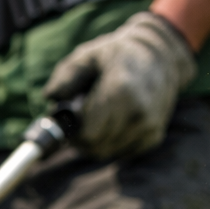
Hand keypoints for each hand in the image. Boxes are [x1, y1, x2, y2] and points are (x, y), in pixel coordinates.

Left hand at [43, 12, 196, 159]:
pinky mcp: (153, 137)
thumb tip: (49, 97)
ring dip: (97, 140)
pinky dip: (113, 142)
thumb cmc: (116, 56)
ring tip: (101, 116)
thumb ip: (66, 77)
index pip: (87, 134)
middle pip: (95, 147)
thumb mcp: (86, 56)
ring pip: (107, 152)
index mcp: (120, 91)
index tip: (72, 119)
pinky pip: (121, 152)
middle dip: (83, 137)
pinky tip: (116, 121)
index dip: (73, 132)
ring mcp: (148, 127)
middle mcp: (138, 113)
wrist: (160, 56)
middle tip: (84, 118)